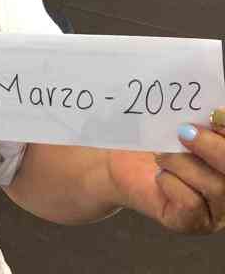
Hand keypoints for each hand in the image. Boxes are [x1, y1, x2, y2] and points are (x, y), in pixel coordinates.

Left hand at [108, 112, 224, 233]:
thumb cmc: (155, 138)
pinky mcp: (192, 223)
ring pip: (216, 188)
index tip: (215, 114)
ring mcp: (215, 210)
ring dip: (183, 163)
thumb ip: (201, 122)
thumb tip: (217, 112)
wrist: (120, 161)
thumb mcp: (179, 124)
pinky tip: (159, 176)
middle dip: (214, 148)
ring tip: (161, 155)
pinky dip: (171, 182)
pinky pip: (191, 203)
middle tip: (185, 131)